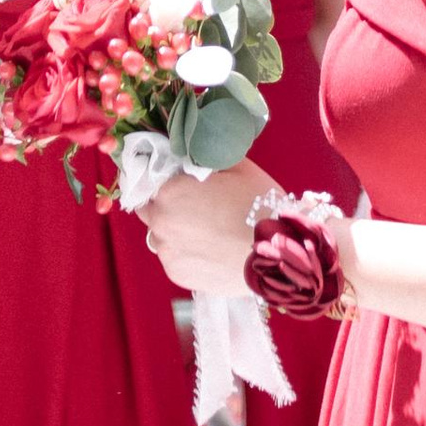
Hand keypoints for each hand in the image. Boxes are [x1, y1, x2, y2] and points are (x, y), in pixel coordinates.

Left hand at [139, 158, 269, 298]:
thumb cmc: (260, 205)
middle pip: (150, 208)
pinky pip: (174, 256)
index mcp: (169, 192)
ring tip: (206, 231)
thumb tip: (196, 151)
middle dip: (166, 205)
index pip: (150, 179)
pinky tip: (210, 248)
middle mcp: (159, 223)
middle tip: (195, 206)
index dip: (167, 180)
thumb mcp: (237, 167)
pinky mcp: (177, 274)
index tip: (183, 183)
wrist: (275, 255)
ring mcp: (167, 252)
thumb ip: (207, 156)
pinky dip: (185, 251)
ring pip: (161, 234)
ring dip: (174, 230)